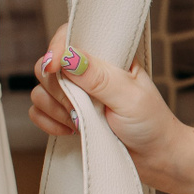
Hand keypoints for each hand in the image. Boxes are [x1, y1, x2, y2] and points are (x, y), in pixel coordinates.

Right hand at [30, 25, 186, 182]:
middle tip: (85, 106)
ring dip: (57, 109)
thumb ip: (100, 78)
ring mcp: (74, 93)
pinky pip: (38, 112)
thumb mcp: (130, 98)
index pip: (69, 37)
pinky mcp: (65, 114)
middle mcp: (87, 71)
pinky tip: (72, 130)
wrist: (155, 156)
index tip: (54, 67)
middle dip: (60, 90)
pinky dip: (49, 123)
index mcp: (106, 56)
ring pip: (40, 90)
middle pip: (47, 66)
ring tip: (84, 121)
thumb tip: (68, 57)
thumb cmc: (151, 123)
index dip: (56, 49)